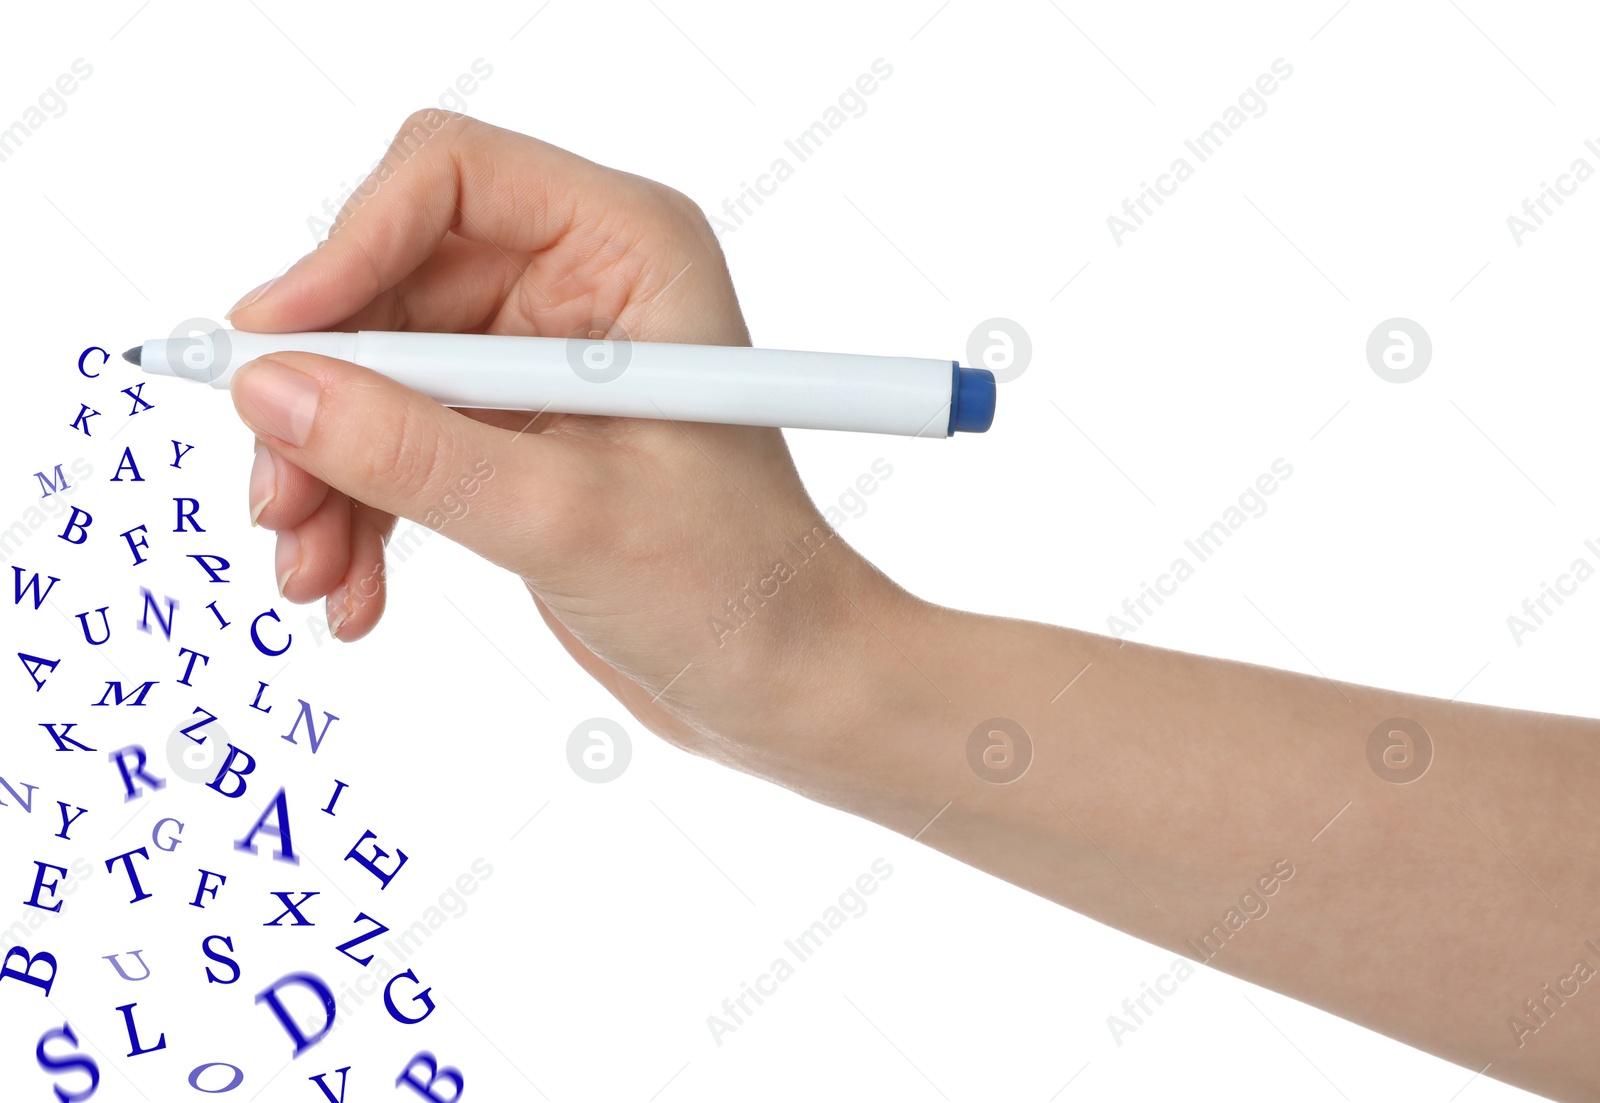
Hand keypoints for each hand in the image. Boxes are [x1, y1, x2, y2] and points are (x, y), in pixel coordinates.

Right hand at [229, 111, 908, 768]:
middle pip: (388, 286)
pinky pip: (397, 441)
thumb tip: (275, 391)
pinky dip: (361, 510)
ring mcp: (540, 363)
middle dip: (322, 398)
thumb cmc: (734, 587)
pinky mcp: (514, 436)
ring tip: (312, 571)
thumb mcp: (565, 516)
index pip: (448, 178)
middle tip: (275, 498)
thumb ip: (413, 450)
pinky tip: (353, 591)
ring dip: (327, 472)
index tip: (272, 347)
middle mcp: (578, 287)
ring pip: (375, 375)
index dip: (346, 249)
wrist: (783, 682)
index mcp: (626, 250)